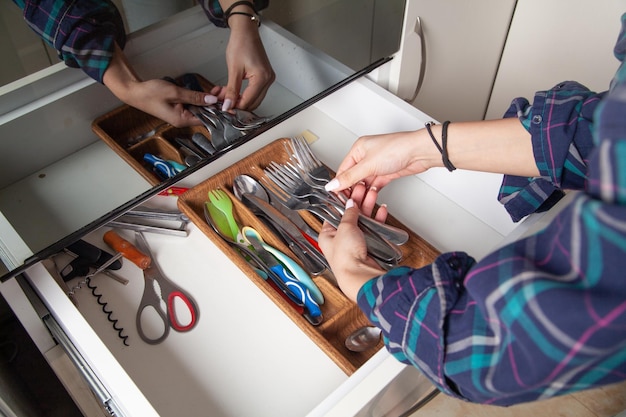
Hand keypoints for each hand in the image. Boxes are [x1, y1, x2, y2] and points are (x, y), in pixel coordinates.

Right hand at [103, 43, 217, 126]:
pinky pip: (194, 105)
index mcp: (182, 120)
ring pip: (200, 108)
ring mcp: (180, 114)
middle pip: (205, 114)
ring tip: (219, 90)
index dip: (219, 111)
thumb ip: (194, 97)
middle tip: (225, 92)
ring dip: (210, 100)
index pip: (207, 119)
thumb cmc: (149, 93)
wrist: (134, 91)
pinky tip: (208, 92)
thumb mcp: (175, 93)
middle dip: (216, 104)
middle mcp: (182, 120)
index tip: (230, 105)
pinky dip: (201, 98)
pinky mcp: (179, 108)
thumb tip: (212, 100)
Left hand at [217, 9, 274, 110]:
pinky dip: (243, 93)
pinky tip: (232, 91)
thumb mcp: (233, 69)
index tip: (224, 108)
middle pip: (253, 102)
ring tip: (225, 95)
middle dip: (237, 104)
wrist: (245, 32)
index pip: (249, 101)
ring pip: (253, 98)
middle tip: (223, 103)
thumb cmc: (241, 44)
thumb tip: (228, 104)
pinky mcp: (264, 77)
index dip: (235, 106)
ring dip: (240, 99)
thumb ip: (231, 90)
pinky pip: (254, 91)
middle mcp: (268, 80)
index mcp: (262, 78)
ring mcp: (267, 78)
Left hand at [318, 183, 386, 301]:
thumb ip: (349, 213)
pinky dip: (377, 219)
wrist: (360, 275)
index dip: (343, 200)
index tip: (350, 190)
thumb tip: (350, 203)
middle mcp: (339, 239)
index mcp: (327, 235)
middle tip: (364, 189)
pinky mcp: (367, 247)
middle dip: (358, 201)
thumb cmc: (346, 258)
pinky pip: (373, 229)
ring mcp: (354, 243)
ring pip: (362, 221)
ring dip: (368, 207)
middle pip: (350, 215)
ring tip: (373, 194)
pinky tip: (381, 210)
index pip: (334, 213)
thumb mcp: (345, 228)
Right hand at [326, 130, 433, 192]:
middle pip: (353, 177)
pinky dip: (372, 191)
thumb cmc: (397, 148)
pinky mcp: (386, 173)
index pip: (343, 169)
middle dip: (352, 189)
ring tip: (360, 200)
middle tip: (349, 201)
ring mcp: (377, 165)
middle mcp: (366, 156)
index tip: (337, 195)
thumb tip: (333, 184)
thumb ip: (349, 177)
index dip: (340, 183)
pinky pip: (375, 185)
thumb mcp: (368, 165)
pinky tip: (371, 196)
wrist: (419, 152)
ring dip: (363, 192)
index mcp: (358, 149)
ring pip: (365, 182)